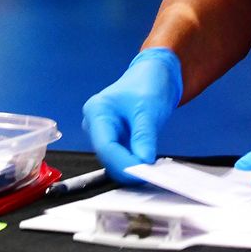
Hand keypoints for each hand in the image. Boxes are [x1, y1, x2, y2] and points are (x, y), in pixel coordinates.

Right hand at [83, 48, 182, 181]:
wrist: (154, 75)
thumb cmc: (148, 84)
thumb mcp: (149, 109)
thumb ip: (144, 135)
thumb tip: (143, 161)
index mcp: (97, 111)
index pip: (105, 146)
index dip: (122, 163)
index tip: (142, 173)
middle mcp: (95, 124)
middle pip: (107, 156)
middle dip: (127, 168)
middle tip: (150, 176)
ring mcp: (103, 133)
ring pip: (113, 160)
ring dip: (131, 168)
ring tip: (152, 171)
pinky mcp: (114, 140)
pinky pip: (121, 157)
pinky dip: (134, 163)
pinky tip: (147, 166)